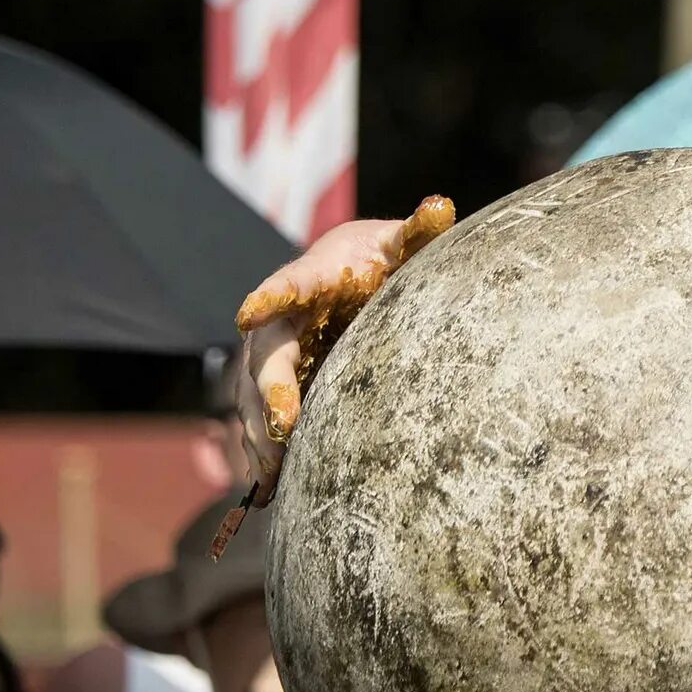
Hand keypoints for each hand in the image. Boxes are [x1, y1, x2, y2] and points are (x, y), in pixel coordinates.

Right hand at [232, 198, 456, 483]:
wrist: (348, 272)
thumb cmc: (381, 257)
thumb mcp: (401, 244)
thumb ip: (419, 231)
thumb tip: (442, 205)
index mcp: (313, 277)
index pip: (288, 285)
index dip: (271, 297)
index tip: (249, 311)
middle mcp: (281, 318)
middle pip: (266, 353)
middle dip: (268, 388)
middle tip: (281, 425)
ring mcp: (272, 354)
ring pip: (252, 394)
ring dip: (258, 432)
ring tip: (272, 472)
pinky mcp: (276, 385)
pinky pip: (259, 420)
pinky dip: (262, 451)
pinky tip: (271, 486)